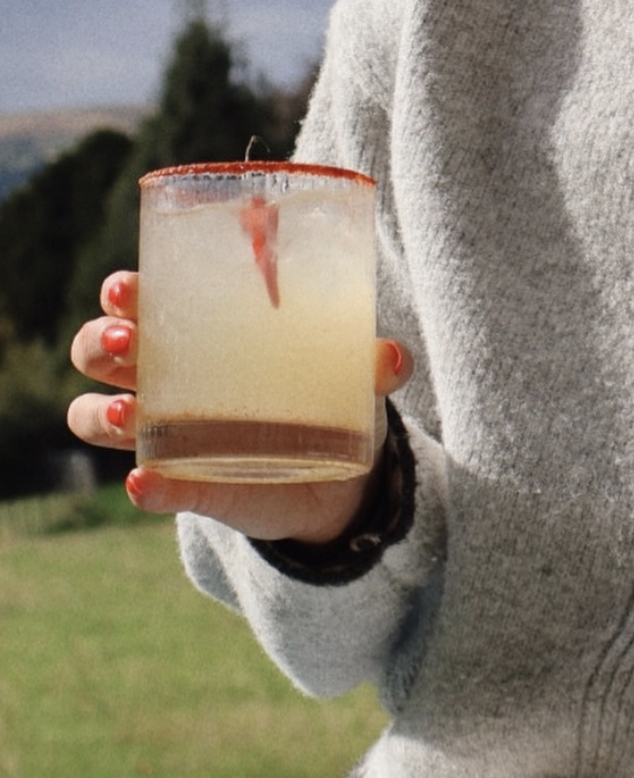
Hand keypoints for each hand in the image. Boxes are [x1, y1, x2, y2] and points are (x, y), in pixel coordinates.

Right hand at [67, 272, 413, 543]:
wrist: (331, 481)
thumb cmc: (321, 402)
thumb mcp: (344, 378)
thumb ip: (368, 364)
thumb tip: (391, 357)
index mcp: (189, 333)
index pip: (133, 300)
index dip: (120, 292)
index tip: (128, 289)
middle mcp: (161, 379)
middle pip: (97, 350)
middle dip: (100, 342)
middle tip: (128, 343)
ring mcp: (162, 436)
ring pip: (97, 416)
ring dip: (103, 413)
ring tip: (131, 413)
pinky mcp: (182, 487)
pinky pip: (149, 487)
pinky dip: (145, 487)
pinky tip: (146, 485)